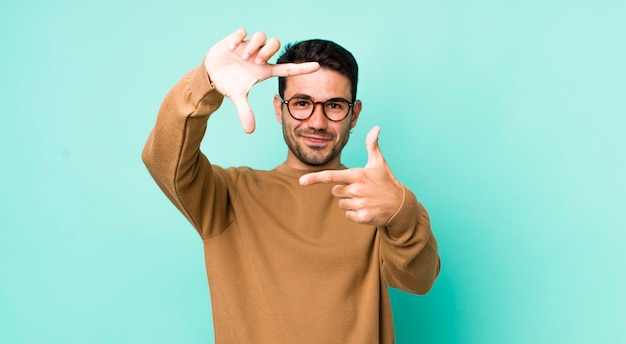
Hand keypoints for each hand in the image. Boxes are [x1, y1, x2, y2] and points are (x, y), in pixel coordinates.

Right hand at [204, 28, 319, 133]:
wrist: (212, 74)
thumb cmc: (230, 83)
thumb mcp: (237, 97)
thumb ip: (245, 112)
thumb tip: (249, 131)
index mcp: (264, 70)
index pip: (287, 67)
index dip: (302, 68)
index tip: (318, 67)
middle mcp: (259, 55)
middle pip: (275, 44)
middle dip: (267, 51)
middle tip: (256, 62)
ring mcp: (248, 46)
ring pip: (261, 36)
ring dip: (253, 46)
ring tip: (242, 58)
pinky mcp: (235, 39)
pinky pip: (242, 31)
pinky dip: (238, 38)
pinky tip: (232, 48)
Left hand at [299, 126, 403, 225]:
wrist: (400, 205)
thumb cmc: (386, 181)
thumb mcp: (379, 162)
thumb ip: (372, 145)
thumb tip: (376, 127)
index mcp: (357, 175)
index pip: (331, 176)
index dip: (314, 178)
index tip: (301, 181)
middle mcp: (357, 189)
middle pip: (335, 191)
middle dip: (344, 190)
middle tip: (360, 189)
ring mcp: (359, 204)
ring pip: (341, 203)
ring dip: (350, 202)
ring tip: (365, 199)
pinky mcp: (362, 217)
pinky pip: (348, 214)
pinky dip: (355, 213)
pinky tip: (367, 208)